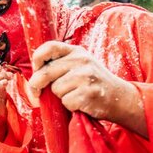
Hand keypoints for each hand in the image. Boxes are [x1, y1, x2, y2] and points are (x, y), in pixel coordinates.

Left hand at [29, 41, 146, 136]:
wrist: (120, 97)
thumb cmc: (92, 83)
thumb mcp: (80, 65)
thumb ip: (60, 64)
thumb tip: (33, 75)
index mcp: (76, 51)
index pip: (49, 47)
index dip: (37, 58)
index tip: (35, 69)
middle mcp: (82, 60)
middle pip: (46, 73)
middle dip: (37, 85)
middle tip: (36, 93)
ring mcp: (86, 76)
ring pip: (55, 89)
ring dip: (60, 97)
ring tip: (74, 95)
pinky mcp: (88, 93)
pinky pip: (66, 101)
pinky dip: (69, 106)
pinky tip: (81, 103)